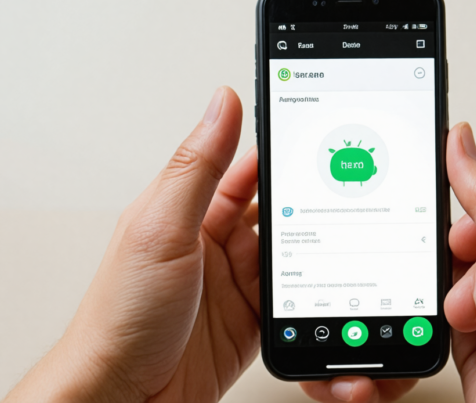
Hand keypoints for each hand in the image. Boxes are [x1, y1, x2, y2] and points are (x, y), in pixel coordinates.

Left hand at [3, 87, 411, 402]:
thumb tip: (222, 103)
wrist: (124, 396)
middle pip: (281, 211)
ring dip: (320, 249)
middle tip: (353, 190)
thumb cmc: (122, 315)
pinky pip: (296, 297)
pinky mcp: (253, 320)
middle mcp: (217, 243)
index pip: (247, 168)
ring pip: (295, 254)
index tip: (322, 136)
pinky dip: (317, 291)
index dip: (284, 152)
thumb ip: (199, 166)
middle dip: (315, 202)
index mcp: (192, 210)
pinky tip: (332, 285)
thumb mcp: (160, 227)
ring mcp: (237, 282)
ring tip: (352, 237)